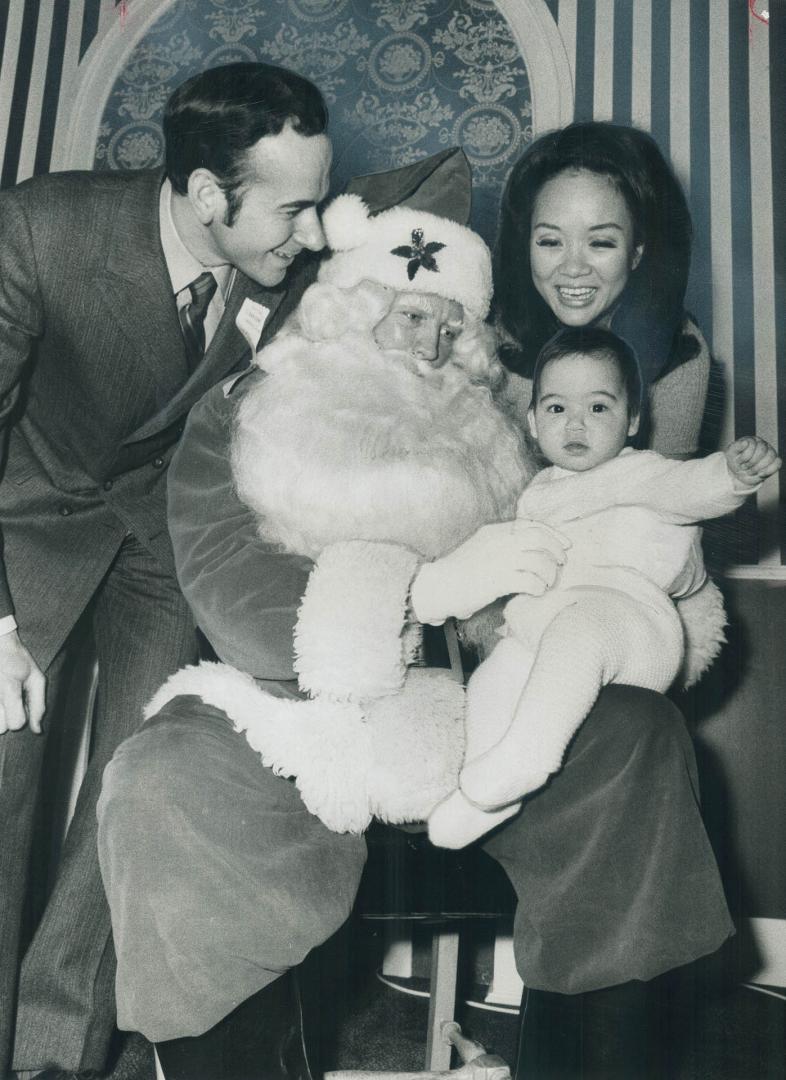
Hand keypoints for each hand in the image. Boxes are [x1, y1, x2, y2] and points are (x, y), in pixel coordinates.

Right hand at [0, 632, 45, 733]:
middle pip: (0, 728)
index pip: (16, 723)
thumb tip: (37, 730)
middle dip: (6, 719)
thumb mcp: (35, 677)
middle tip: (7, 702)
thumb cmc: (17, 660)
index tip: (19, 704)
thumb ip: (38, 705)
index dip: (21, 717)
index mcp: (9, 688)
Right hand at [410, 519, 569, 623]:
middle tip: (560, 564)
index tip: (564, 546)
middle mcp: (499, 541)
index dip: (552, 534)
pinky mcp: (497, 580)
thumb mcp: (480, 548)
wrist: (436, 586)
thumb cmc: (457, 572)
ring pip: (539, 561)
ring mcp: (499, 560)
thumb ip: (501, 546)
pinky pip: (530, 581)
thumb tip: (529, 553)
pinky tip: (536, 592)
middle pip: (540, 539)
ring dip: (549, 573)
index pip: (531, 525)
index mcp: (495, 531)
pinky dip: (538, 587)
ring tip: (547, 583)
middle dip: (555, 551)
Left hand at [725, 436, 780, 485]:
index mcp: (752, 440)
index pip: (752, 445)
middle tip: (743, 468)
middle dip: (751, 462)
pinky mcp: (774, 462)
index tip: (738, 462)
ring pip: (770, 456)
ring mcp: (770, 453)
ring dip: (758, 467)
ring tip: (750, 471)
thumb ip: (736, 447)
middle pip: (762, 451)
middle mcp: (762, 444)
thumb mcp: (730, 454)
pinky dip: (769, 470)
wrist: (738, 474)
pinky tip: (760, 474)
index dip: (745, 456)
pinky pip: (777, 463)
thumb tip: (745, 442)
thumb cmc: (734, 461)